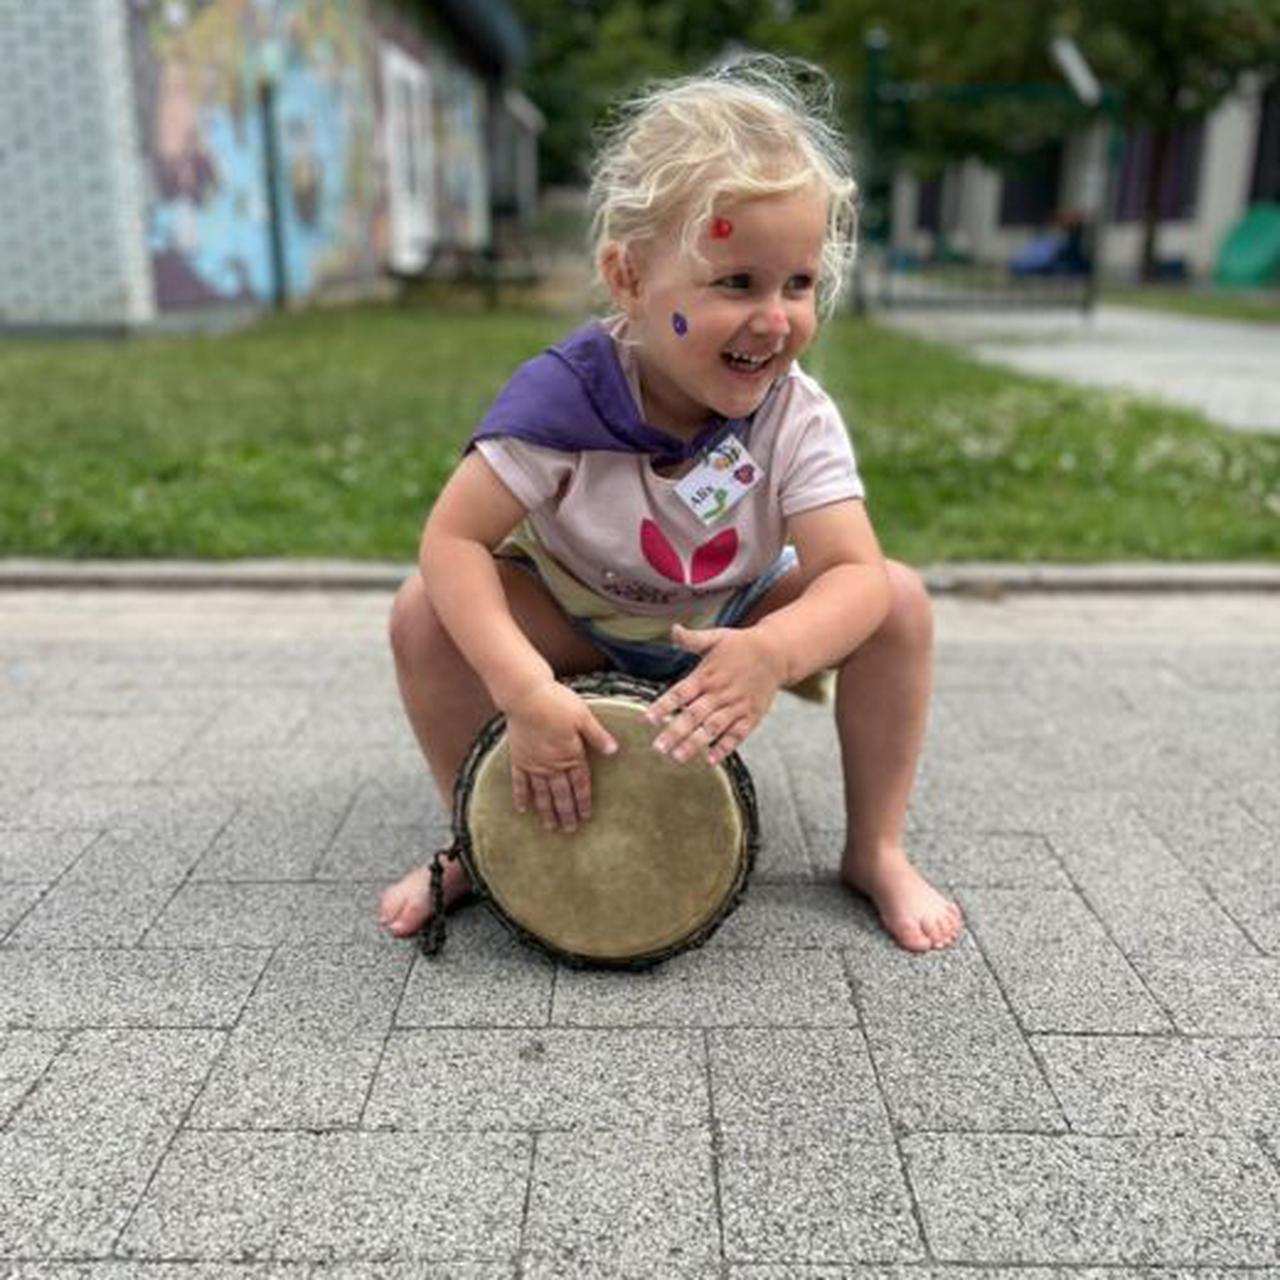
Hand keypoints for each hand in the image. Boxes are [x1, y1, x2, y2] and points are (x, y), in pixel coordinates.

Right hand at [505, 682, 618, 831]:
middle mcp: (552, 765)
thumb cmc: (557, 702)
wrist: (526, 696)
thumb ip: (597, 735)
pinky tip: (522, 809)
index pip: (580, 783)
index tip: (586, 816)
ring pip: (541, 793)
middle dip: (566, 813)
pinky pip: (519, 782)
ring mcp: (534, 763)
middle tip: (570, 830)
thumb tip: (615, 750)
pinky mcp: (518, 758)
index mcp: (571, 755)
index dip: (584, 801)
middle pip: (561, 794)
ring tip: (550, 827)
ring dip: (546, 811)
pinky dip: (520, 796)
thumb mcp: (583, 717)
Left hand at [644, 624, 785, 764]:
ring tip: (678, 757)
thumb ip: (692, 639)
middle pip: (694, 715)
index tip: (648, 719)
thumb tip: (673, 630)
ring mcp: (736, 706)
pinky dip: (725, 748)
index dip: (664, 705)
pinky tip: (711, 760)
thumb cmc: (741, 645)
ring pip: (713, 728)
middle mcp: (720, 692)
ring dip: (695, 744)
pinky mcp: (751, 716)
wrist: (776, 653)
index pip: (680, 692)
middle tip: (658, 748)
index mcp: (706, 675)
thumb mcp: (716, 637)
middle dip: (675, 732)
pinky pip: (737, 735)